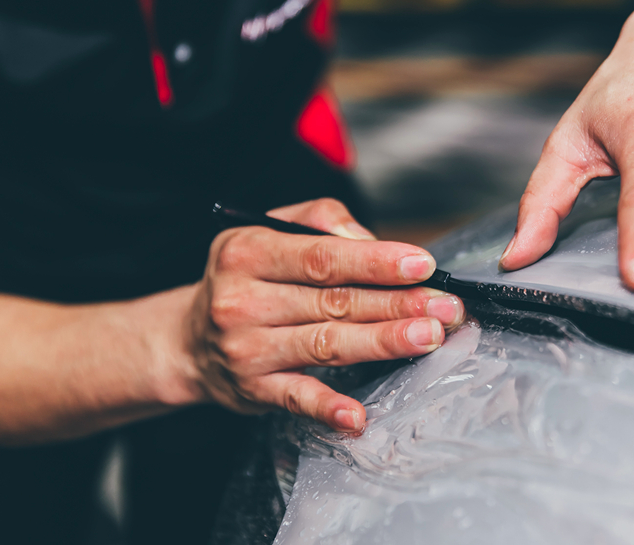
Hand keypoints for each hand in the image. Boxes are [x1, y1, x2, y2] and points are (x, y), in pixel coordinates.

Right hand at [183, 199, 463, 431]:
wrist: (189, 340)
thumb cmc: (244, 279)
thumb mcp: (266, 231)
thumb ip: (319, 220)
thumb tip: (367, 238)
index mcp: (248, 252)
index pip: (322, 257)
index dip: (375, 261)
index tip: (421, 265)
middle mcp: (243, 300)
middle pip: (333, 301)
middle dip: (396, 303)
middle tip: (444, 307)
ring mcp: (248, 348)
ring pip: (326, 344)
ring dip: (381, 342)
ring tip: (426, 338)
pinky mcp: (254, 389)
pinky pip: (296, 398)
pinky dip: (327, 408)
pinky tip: (357, 415)